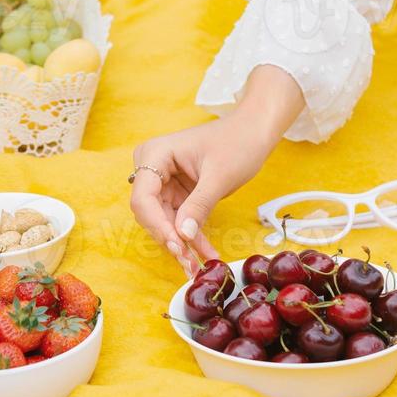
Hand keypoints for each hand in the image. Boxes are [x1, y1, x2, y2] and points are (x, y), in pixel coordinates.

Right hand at [129, 66, 303, 274]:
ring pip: (164, 220)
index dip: (158, 225)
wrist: (254, 130)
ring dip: (181, 243)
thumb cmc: (238, 142)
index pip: (143, 198)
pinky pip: (179, 219)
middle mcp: (153, 167)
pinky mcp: (177, 192)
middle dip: (169, 238)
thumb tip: (183, 236)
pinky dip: (192, 236)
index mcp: (155, 154)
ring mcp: (164, 180)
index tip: (178, 246)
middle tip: (188, 262)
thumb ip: (199, 205)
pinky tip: (206, 253)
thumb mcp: (219, 176)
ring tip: (197, 265)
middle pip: (150, 212)